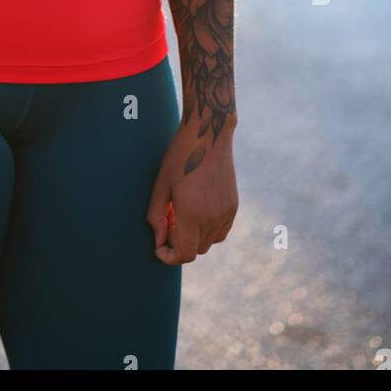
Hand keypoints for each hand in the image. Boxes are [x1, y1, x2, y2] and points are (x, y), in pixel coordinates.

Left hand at [146, 117, 237, 264]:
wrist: (209, 133)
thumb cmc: (180, 156)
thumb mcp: (161, 184)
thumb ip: (157, 216)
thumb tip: (159, 241)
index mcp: (193, 214)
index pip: (184, 254)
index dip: (169, 257)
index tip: (159, 248)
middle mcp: (213, 218)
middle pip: (195, 250)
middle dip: (179, 244)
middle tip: (167, 222)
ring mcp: (226, 213)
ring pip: (209, 242)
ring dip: (194, 237)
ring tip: (181, 214)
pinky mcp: (234, 206)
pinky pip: (221, 232)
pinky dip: (208, 230)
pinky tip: (197, 211)